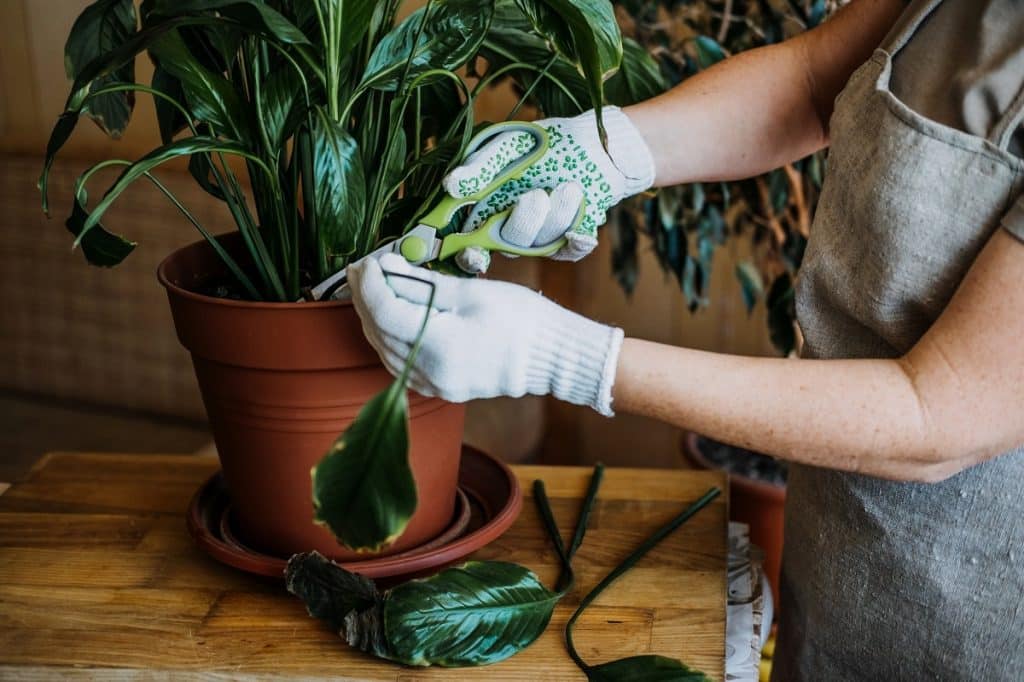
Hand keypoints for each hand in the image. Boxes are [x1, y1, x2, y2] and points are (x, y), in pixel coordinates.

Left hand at [347, 253, 624, 415]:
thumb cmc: (522, 319)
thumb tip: (386, 268)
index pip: (385, 311)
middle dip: (366, 298)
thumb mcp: (471, 292)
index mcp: (439, 346)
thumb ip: (422, 284)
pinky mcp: (440, 387)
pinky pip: (400, 361)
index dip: (370, 284)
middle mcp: (429, 372)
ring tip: (373, 287)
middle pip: (379, 331)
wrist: (553, 357)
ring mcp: (434, 385)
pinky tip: (391, 316)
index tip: (367, 260)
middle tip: (363, 268)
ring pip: (385, 349)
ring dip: (374, 317)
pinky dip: (390, 337)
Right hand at [443, 106, 654, 272]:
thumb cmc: (545, 144)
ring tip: (571, 186)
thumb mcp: (509, 146)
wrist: (596, 146)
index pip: (469, 243)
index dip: (468, 255)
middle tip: (538, 195)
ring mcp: (539, 238)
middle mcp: (510, 229)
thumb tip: (450, 186)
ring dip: (557, 215)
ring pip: (540, 245)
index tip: (475, 253)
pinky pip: (569, 251)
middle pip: (508, 246)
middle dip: (524, 223)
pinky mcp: (568, 241)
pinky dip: (577, 239)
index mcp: (486, 209)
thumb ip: (481, 166)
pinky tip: (583, 218)